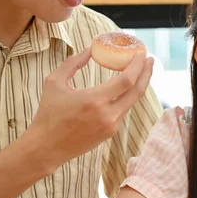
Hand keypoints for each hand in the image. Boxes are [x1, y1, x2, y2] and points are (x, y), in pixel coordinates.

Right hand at [26, 48, 152, 170]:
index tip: (141, 54)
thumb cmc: (48, 113)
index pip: (126, 81)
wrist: (46, 147)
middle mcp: (107, 115)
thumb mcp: (54, 82)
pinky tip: (126, 87)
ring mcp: (111, 125)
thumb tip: (90, 50)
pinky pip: (124, 110)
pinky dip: (127, 96)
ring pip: (132, 101)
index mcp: (93, 101)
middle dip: (146, 73)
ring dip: (139, 84)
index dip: (138, 66)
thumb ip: (73, 63)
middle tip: (149, 59)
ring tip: (140, 70)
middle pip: (137, 91)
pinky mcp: (111, 132)